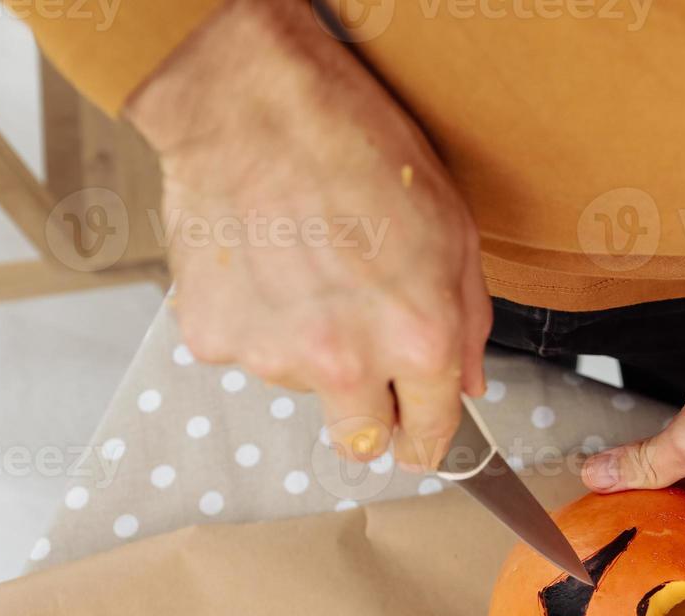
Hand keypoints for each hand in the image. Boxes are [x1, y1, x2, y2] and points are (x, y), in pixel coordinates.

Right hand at [126, 0, 490, 470]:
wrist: (252, 104)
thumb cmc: (359, 148)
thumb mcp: (454, 229)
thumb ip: (468, 322)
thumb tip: (466, 384)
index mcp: (419, 340)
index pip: (429, 435)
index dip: (428, 440)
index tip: (419, 441)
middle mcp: (347, 362)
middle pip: (359, 441)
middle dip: (369, 419)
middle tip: (362, 367)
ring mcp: (273, 354)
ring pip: (300, 386)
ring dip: (308, 350)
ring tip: (306, 272)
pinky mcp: (215, 338)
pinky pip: (245, 351)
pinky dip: (256, 322)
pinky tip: (264, 265)